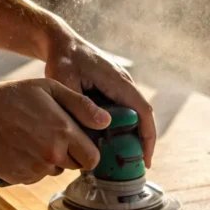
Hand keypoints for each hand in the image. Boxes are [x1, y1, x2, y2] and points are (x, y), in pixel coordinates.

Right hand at [0, 78, 109, 184]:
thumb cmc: (15, 97)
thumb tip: (106, 122)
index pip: (93, 158)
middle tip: (54, 136)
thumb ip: (81, 106)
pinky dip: (33, 165)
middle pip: (76, 166)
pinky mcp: (21, 177)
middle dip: (71, 154)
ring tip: (34, 138)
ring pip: (56, 170)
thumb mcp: (51, 89)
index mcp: (64, 132)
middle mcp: (52, 154)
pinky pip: (37, 176)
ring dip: (51, 160)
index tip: (81, 142)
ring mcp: (36, 168)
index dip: (89, 151)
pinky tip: (22, 147)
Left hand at [43, 27, 156, 167]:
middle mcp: (125, 83)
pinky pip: (125, 110)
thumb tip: (99, 127)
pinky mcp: (114, 88)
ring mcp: (121, 85)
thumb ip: (80, 104)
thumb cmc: (63, 59)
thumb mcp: (65, 81)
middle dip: (143, 142)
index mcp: (118, 82)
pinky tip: (112, 143)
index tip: (145, 159)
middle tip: (134, 167)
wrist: (61, 42)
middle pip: (143, 116)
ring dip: (133, 135)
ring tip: (124, 159)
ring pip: (135, 114)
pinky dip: (124, 127)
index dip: (148, 137)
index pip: (143, 112)